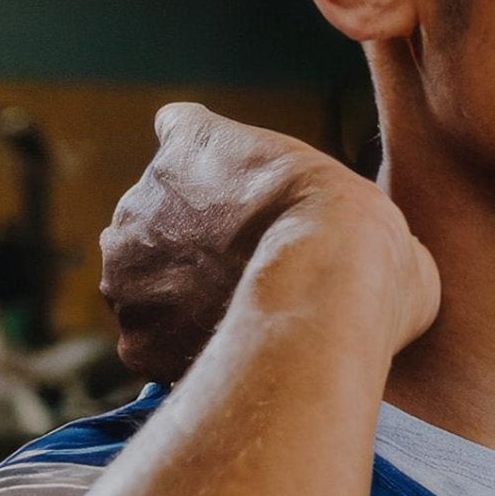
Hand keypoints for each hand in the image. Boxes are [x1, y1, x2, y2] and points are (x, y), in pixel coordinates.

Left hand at [100, 103, 438, 381]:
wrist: (325, 289)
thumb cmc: (359, 237)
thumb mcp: (346, 191)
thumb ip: (313, 207)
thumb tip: (368, 256)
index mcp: (190, 141)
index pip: (176, 137)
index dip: (209, 175)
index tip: (238, 201)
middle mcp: (140, 197)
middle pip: (154, 220)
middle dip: (193, 248)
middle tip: (250, 275)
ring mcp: (126, 270)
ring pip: (142, 284)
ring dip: (178, 301)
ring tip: (242, 324)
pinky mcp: (134, 339)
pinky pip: (151, 346)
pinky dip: (180, 354)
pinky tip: (227, 358)